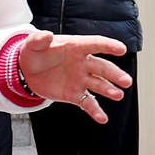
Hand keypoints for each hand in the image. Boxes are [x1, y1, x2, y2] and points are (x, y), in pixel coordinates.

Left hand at [16, 30, 131, 122]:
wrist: (27, 71)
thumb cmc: (34, 53)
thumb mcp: (32, 44)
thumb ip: (39, 39)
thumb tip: (46, 35)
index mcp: (76, 47)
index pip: (95, 44)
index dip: (108, 46)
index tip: (121, 49)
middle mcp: (82, 63)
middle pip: (102, 68)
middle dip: (115, 74)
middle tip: (126, 81)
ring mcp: (80, 80)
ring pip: (98, 85)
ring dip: (109, 90)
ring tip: (118, 95)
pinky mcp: (74, 94)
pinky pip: (87, 103)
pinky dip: (95, 111)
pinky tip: (102, 118)